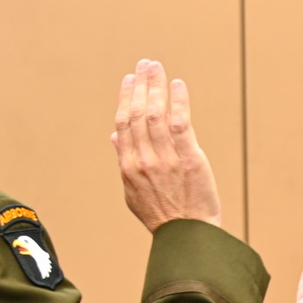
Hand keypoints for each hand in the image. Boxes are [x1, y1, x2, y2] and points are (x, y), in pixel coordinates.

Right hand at [111, 59, 220, 231]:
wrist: (188, 237)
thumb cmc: (163, 217)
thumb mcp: (134, 193)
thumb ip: (124, 162)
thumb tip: (114, 136)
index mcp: (129, 167)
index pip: (123, 124)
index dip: (126, 98)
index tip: (129, 79)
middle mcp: (144, 161)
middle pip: (139, 113)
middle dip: (141, 85)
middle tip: (145, 64)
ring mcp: (166, 160)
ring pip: (157, 114)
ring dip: (157, 86)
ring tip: (158, 68)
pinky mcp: (189, 160)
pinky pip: (181, 123)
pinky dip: (178, 101)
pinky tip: (178, 85)